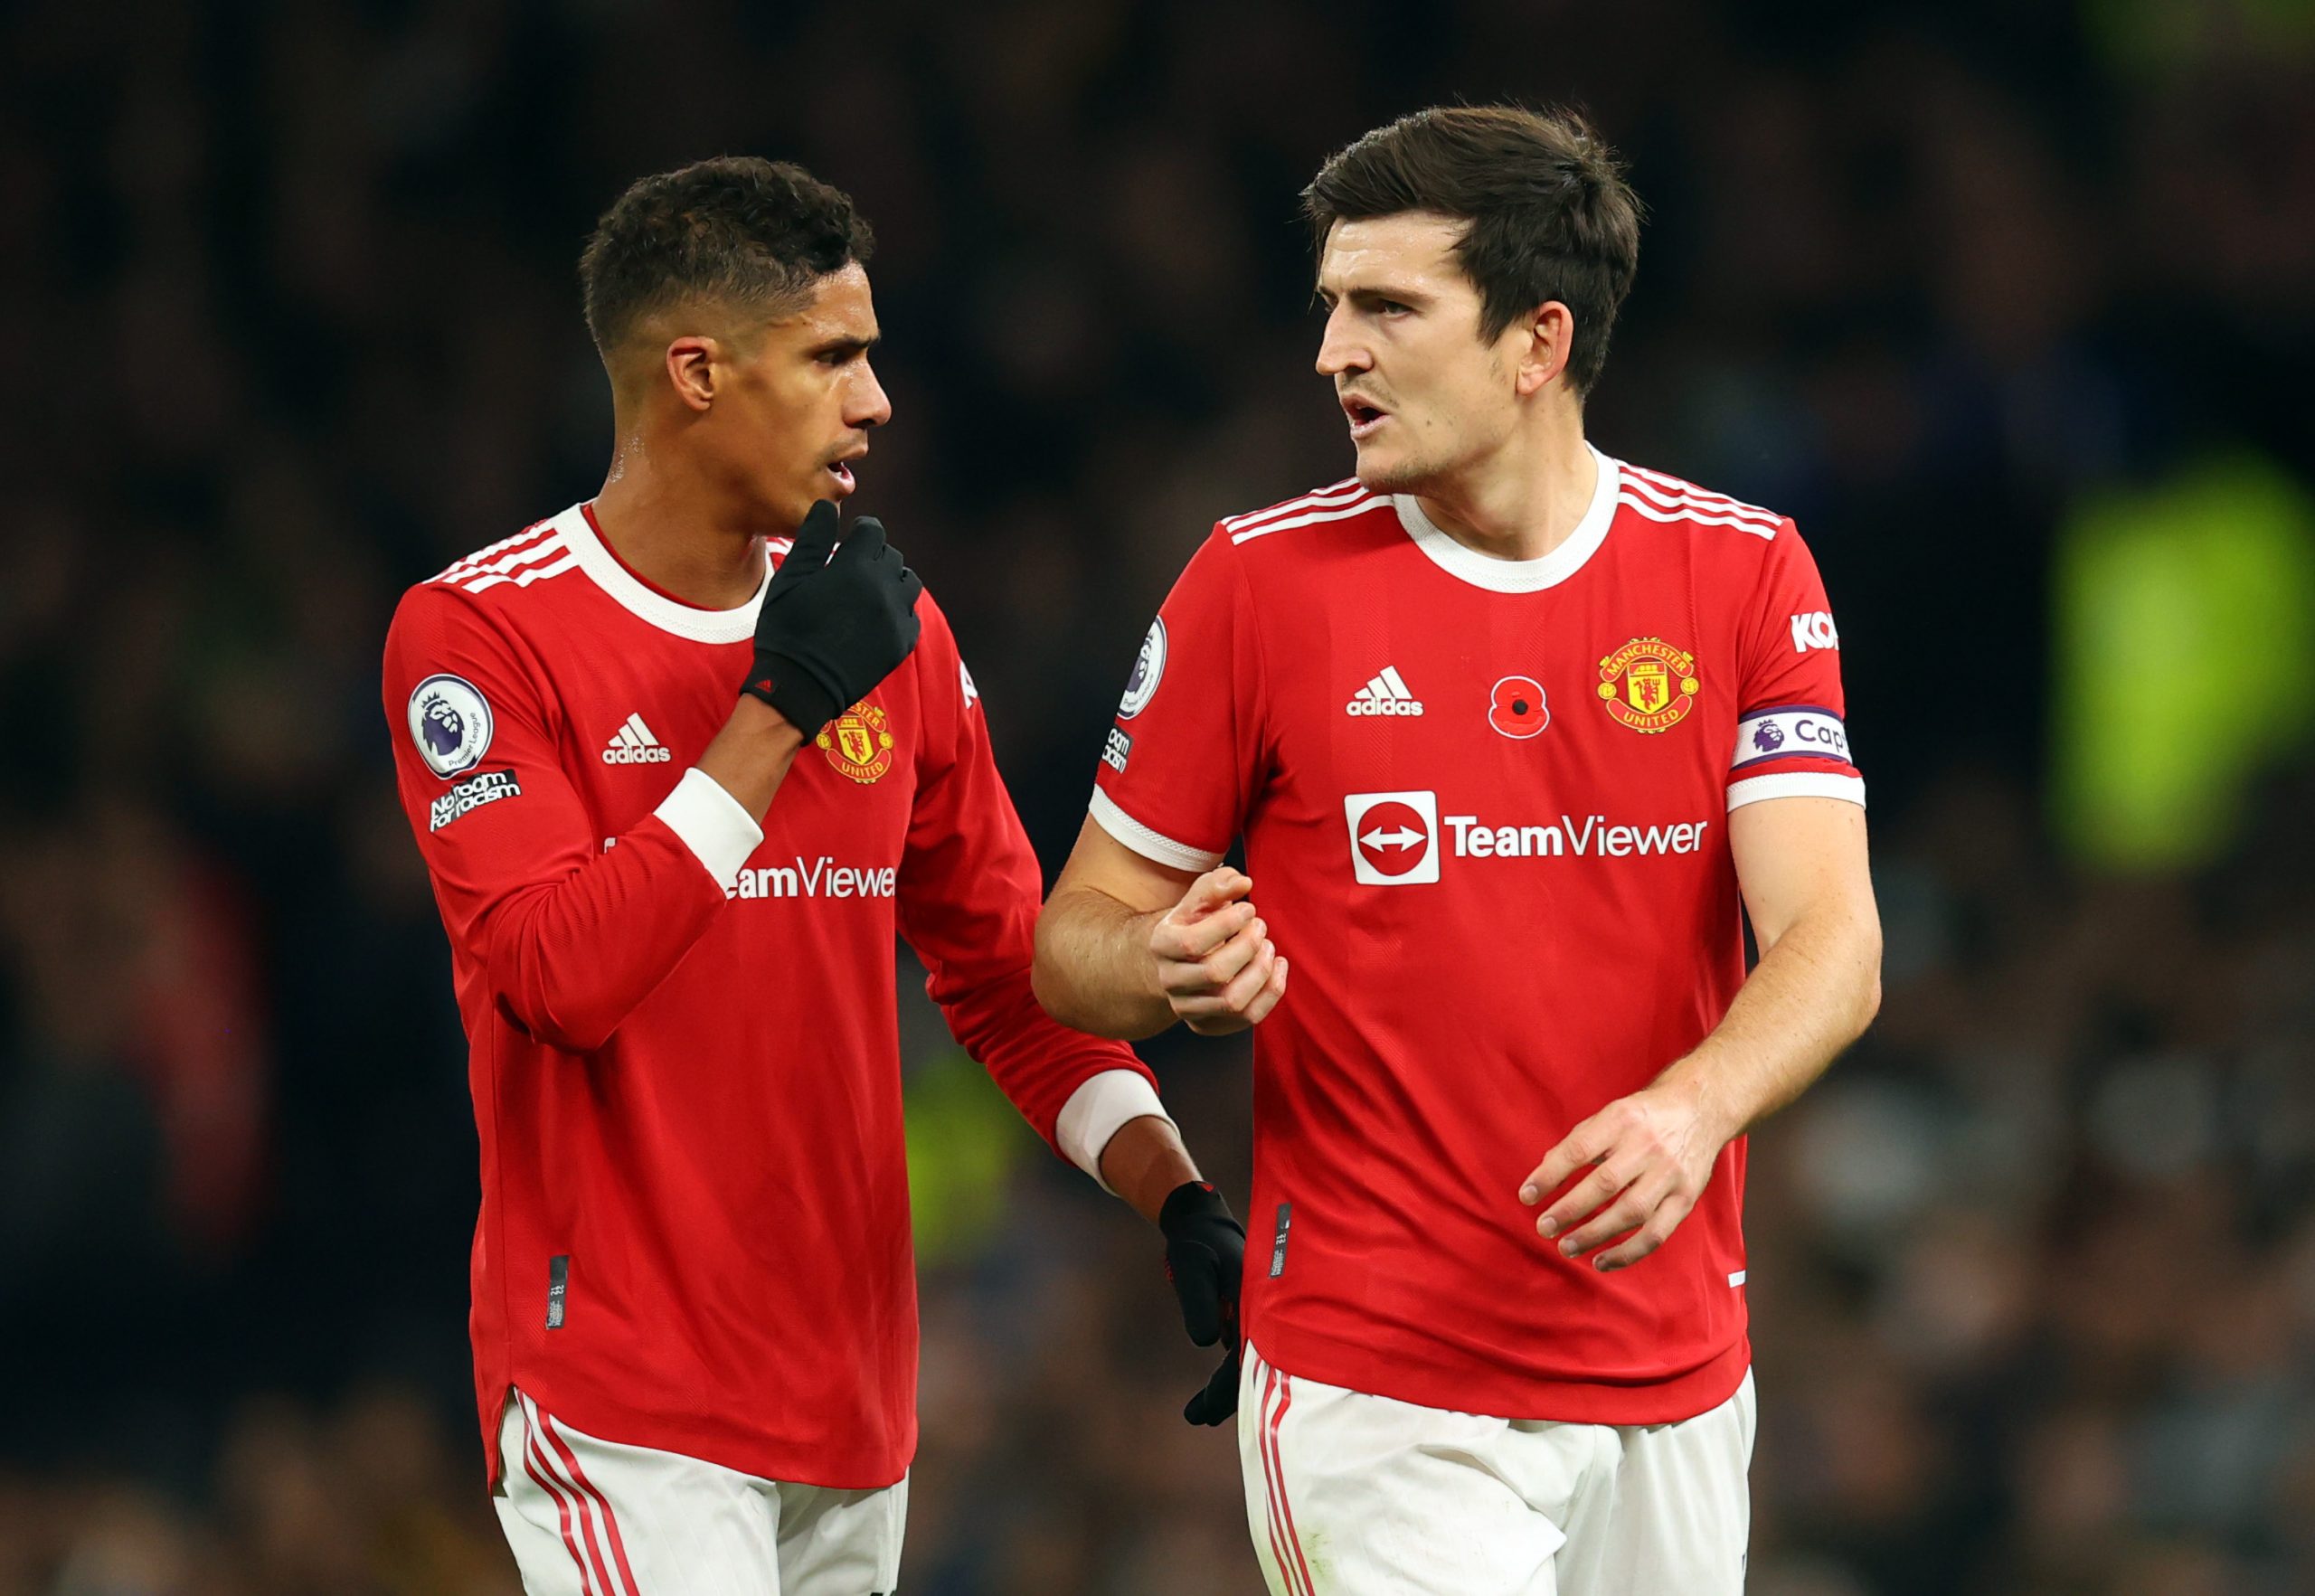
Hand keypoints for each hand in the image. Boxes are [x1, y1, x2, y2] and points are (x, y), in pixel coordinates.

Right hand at [742, 501, 922, 736]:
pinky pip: (912, 615)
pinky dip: (899, 610)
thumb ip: (812, 540)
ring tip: (871, 590)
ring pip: (909, 582)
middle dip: (875, 555)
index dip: (862, 530)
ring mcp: (896, 617)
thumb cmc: (787, 630)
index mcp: (855, 567)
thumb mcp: (790, 580)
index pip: (873, 531)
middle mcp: (883, 588)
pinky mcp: (901, 643)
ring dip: (892, 580)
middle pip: (891, 556)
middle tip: (855, 568)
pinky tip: (879, 617)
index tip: (852, 537)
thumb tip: (827, 506)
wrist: (800, 686)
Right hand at [1148, 868, 1286, 1035]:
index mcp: (1161, 946)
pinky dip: (1271, 992)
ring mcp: (1186, 1008)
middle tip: (1261, 927)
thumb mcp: (1198, 900)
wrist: (1178, 961)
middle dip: (1248, 947)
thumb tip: (1242, 883)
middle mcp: (1169, 981)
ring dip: (1261, 971)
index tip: (1248, 909)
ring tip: (1269, 947)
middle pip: (1216, 973)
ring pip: (1233, 1001)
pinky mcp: (1207, 1025)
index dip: (1228, 925)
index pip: (1193, 943)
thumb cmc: (1193, 924)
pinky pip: (1248, 1018)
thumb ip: (1217, 885)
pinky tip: (1277, 967)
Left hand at [1158, 1181, 1244, 1424]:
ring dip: (1228, 1388)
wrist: (1205, 1223)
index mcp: (1258, 1301)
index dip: (1223, 1389)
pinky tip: (1215, 1390)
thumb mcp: (1192, 1266)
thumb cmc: (1198, 1243)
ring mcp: (1261, 1316)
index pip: (1243, 1357)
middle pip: (1253, 1366)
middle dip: (1226, 1397)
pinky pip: (1246, 1352)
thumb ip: (1198, 1301)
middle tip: (1196, 1418)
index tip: (1200, 1413)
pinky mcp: (1252, 1317)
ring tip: (1201, 1413)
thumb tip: (1206, 1342)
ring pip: (1251, 1362)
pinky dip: (1231, 1372)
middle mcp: (1266, 1312)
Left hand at [1518, 1085, 1729, 1271]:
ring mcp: (1670, 1174)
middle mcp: (1648, 1146)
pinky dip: (1627, 1253)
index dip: (1550, 1174)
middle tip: (1543, 1228)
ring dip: (1594, 1235)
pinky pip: (1656, 1234)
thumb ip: (1578, 1142)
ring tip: (1566, 1247)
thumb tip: (1544, 1175)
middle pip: (1605, 1184)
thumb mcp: (1610, 1115)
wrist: (1699, 1111)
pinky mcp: (1685, 1199)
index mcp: (1621, 1120)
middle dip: (1570, 1210)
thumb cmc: (1643, 1118)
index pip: (1579, 1149)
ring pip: (1631, 1213)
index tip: (1526, 1196)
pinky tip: (1601, 1261)